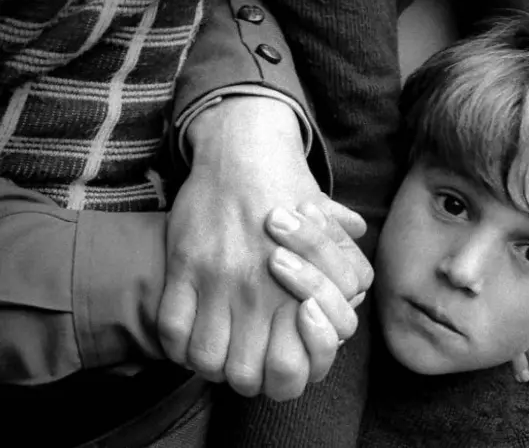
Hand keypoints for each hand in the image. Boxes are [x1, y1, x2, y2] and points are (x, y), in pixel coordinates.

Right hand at [157, 97, 370, 398]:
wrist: (248, 151)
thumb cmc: (294, 195)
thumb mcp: (333, 233)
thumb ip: (346, 267)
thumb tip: (356, 292)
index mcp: (301, 290)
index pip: (292, 371)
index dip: (283, 378)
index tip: (274, 362)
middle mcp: (262, 292)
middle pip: (246, 376)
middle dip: (244, 377)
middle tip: (242, 360)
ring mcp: (220, 281)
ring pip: (205, 359)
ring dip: (209, 361)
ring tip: (216, 347)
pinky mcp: (185, 266)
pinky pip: (171, 328)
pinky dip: (177, 342)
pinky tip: (188, 331)